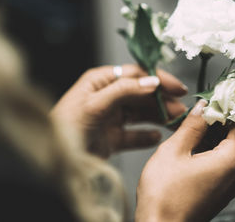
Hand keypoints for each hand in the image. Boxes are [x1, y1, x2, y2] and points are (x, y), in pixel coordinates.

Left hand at [50, 64, 187, 157]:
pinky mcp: (112, 137)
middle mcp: (108, 97)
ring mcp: (111, 117)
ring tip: (176, 123)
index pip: (136, 75)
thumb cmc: (66, 127)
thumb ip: (125, 91)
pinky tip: (156, 137)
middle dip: (163, 101)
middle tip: (181, 110)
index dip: (159, 80)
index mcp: (101, 81)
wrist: (53, 160)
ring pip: (141, 114)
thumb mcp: (95, 104)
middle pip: (142, 94)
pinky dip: (146, 136)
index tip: (178, 88)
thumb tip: (153, 82)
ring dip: (159, 117)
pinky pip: (134, 134)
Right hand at [136, 100, 234, 221]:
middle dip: (222, 120)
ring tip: (194, 126)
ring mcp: (231, 185)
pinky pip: (224, 164)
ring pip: (231, 150)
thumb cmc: (164, 195)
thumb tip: (204, 107)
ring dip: (216, 135)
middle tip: (202, 109)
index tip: (218, 97)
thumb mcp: (174, 151)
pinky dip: (213, 150)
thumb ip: (192, 126)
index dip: (232, 108)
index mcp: (232, 161)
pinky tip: (193, 146)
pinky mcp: (221, 192)